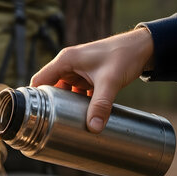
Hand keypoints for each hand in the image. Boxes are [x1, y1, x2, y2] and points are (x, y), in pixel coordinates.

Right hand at [30, 28, 153, 132]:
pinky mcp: (86, 77)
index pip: (40, 81)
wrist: (143, 47)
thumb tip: (93, 128)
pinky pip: (75, 93)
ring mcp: (77, 71)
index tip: (33, 115)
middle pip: (50, 88)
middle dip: (50, 105)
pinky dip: (76, 104)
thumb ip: (101, 105)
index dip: (34, 98)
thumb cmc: (123, 55)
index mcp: (65, 60)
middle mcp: (67, 65)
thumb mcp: (110, 82)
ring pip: (63, 92)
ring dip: (64, 105)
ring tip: (62, 123)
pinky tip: (79, 116)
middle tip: (48, 124)